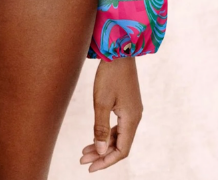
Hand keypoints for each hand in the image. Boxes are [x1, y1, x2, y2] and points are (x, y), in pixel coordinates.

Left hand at [79, 56, 142, 171]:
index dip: (107, 161)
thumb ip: (101, 128)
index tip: (91, 167)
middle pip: (120, 145)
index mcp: (131, 119)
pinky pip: (118, 125)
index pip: (122, 150)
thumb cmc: (109, 74)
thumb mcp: (101, 102)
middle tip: (83, 160)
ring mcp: (132, 110)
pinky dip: (106, 133)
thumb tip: (101, 152)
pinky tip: (95, 136)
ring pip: (118, 135)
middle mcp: (134, 117)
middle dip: (102, 155)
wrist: (119, 50)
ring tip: (85, 150)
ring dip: (103, 144)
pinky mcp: (127, 103)